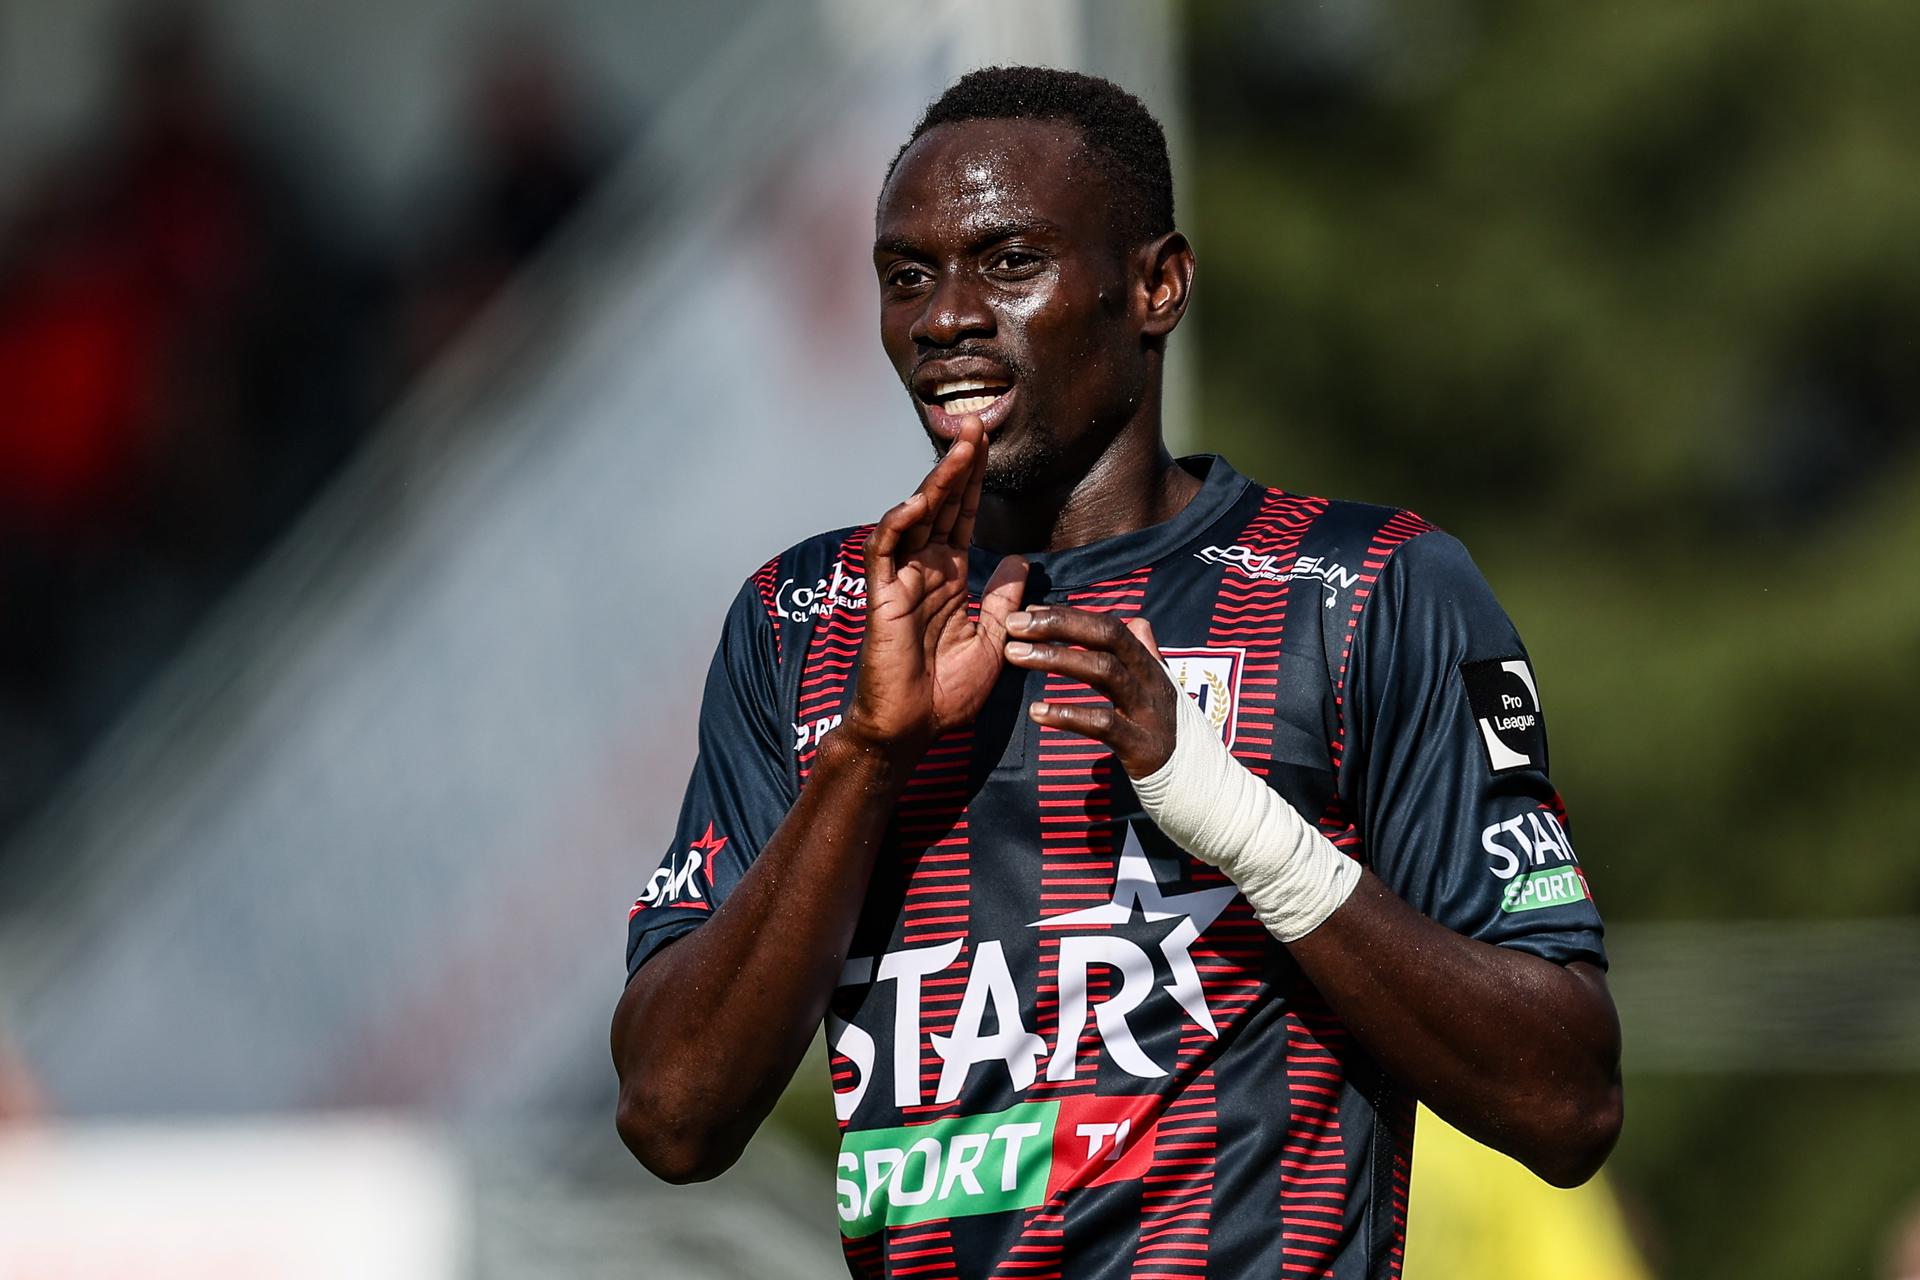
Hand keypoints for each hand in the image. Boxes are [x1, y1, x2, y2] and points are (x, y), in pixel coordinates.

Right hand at [845, 418, 1028, 757]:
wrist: (912, 729)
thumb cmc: (946, 693)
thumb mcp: (993, 639)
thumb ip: (1003, 597)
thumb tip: (1021, 559)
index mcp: (950, 577)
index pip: (962, 515)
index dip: (973, 479)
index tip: (987, 441)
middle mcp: (925, 570)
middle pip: (941, 505)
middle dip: (958, 464)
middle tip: (974, 423)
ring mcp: (902, 580)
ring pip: (916, 518)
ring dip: (936, 481)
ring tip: (958, 447)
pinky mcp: (882, 597)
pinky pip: (886, 552)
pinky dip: (898, 524)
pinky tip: (917, 500)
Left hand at [1002, 607, 1180, 777]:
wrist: (1201, 786)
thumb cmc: (1171, 734)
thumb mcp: (1162, 689)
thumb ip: (1147, 655)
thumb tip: (1138, 621)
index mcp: (1150, 667)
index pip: (1110, 627)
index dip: (1070, 615)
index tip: (1030, 610)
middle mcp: (1152, 682)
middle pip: (1108, 638)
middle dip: (1060, 625)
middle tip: (1014, 624)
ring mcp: (1148, 712)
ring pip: (1104, 672)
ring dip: (1056, 659)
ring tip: (1015, 655)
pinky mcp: (1141, 746)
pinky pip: (1103, 724)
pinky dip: (1068, 714)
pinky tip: (1037, 711)